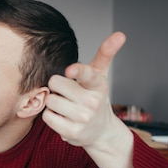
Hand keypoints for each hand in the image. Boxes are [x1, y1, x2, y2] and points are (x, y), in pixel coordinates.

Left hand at [42, 32, 135, 167]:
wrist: (101, 132)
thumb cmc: (95, 97)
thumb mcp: (100, 76)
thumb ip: (105, 54)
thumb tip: (120, 34)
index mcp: (98, 84)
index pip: (87, 74)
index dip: (77, 71)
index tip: (70, 70)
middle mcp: (92, 102)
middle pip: (55, 83)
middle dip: (57, 86)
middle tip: (68, 93)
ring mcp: (82, 119)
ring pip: (50, 100)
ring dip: (53, 102)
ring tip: (66, 106)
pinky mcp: (71, 132)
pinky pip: (47, 116)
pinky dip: (51, 116)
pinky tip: (63, 117)